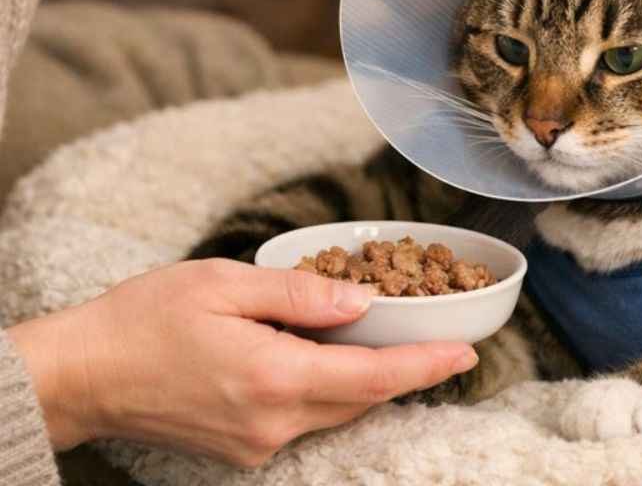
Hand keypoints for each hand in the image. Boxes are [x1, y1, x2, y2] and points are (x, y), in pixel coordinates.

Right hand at [8, 259, 477, 466]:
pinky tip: (327, 358)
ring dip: (367, 380)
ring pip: (337, 410)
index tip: (466, 354)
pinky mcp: (244, 449)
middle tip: (438, 339)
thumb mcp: (225, 284)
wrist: (83, 375)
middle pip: (362, 398)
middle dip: (404, 371)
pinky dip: (330, 388)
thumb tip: (362, 301)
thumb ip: (301, 294)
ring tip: (388, 342)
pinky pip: (307, 418)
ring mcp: (258, 443)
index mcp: (273, 376)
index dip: (426, 366)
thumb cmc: (146, 319)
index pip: (373, 378)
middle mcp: (273, 422)